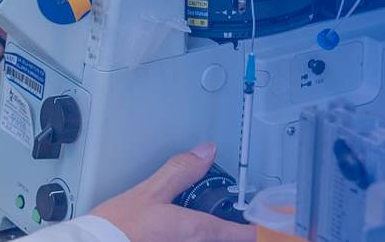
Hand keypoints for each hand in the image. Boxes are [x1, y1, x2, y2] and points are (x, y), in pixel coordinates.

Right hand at [88, 143, 253, 241]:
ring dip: (213, 235)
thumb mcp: (149, 192)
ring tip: (215, 226)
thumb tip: (205, 152)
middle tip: (236, 222)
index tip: (266, 224)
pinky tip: (181, 232)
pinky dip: (196, 238)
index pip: (240, 233)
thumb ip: (180, 172)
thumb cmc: (117, 228)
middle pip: (227, 241)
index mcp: (195, 230)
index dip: (256, 228)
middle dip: (232, 232)